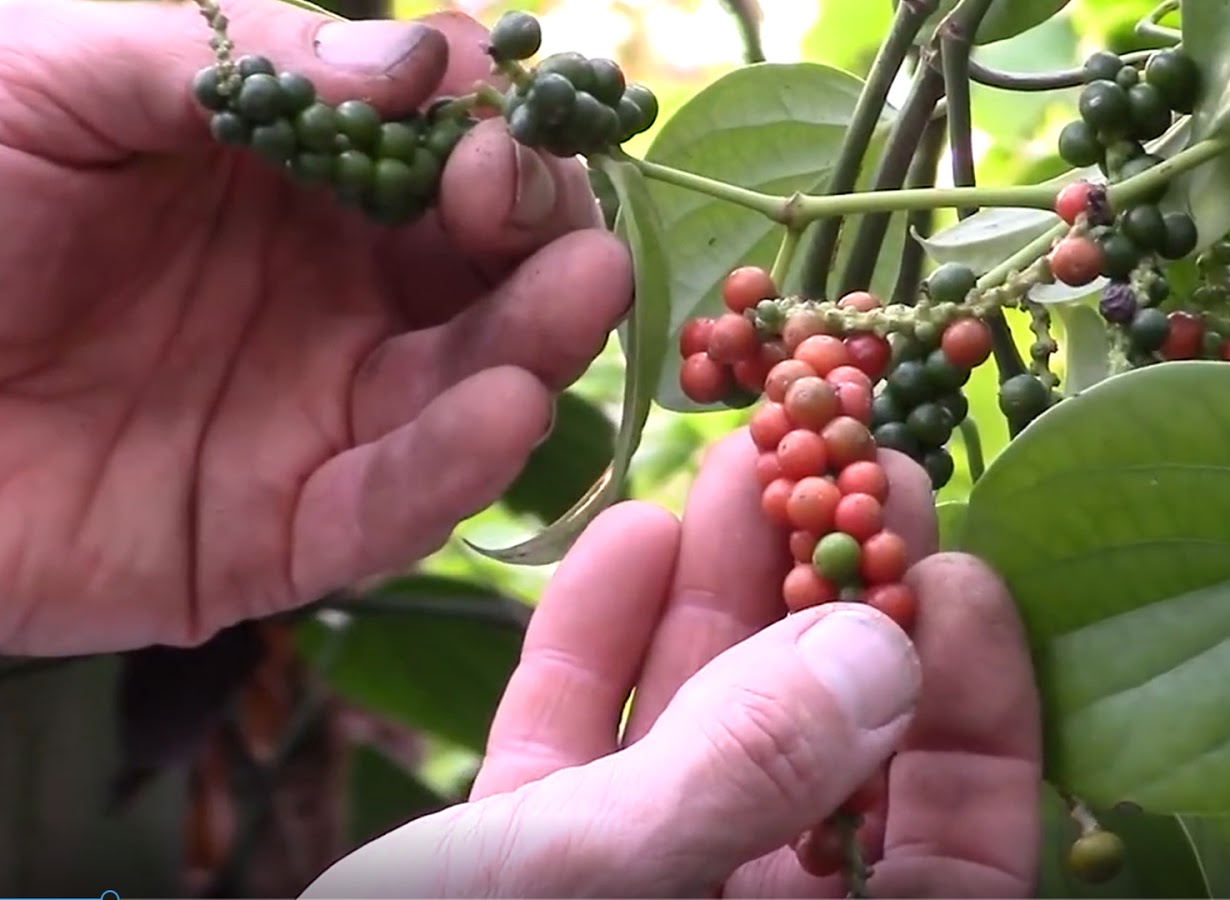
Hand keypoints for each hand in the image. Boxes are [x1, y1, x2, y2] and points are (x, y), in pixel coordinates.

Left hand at [0, 0, 631, 653]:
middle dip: (545, 246)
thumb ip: (239, 52)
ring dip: (536, 349)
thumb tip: (426, 56)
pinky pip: (384, 512)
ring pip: (467, 392)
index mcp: (291, 182)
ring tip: (572, 302)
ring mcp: (306, 419)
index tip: (507, 135)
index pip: (446, 158)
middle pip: (487, 277)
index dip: (498, 144)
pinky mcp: (266, 536)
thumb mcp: (58, 74)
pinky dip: (455, 470)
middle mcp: (325, 298)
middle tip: (564, 232)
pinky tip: (504, 413)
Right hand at [303, 433, 1042, 897]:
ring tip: (737, 461)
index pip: (954, 847)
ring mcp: (631, 887)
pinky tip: (622, 534)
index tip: (960, 574)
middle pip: (833, 754)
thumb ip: (743, 772)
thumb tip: (883, 648)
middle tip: (853, 466)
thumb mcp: (594, 883)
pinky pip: (585, 741)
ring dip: (719, 592)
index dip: (978, 712)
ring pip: (707, 727)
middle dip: (840, 604)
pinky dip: (598, 641)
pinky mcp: (527, 857)